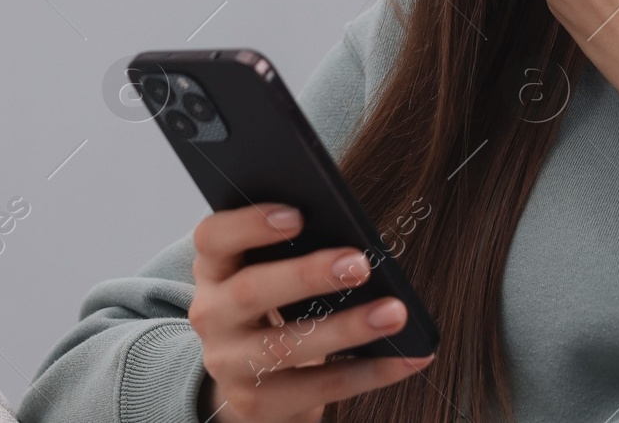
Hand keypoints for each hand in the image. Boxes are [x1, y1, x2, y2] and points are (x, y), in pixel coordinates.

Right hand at [189, 204, 434, 422]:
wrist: (250, 381)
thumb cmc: (274, 305)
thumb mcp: (267, 270)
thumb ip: (293, 249)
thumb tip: (354, 240)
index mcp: (214, 267)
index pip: (213, 237)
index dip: (249, 224)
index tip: (298, 215)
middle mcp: (211, 314)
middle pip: (250, 291)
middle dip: (308, 276)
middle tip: (360, 264)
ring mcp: (229, 363)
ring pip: (285, 346)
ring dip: (347, 329)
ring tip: (394, 313)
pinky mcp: (256, 403)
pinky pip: (318, 388)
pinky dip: (369, 372)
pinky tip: (407, 357)